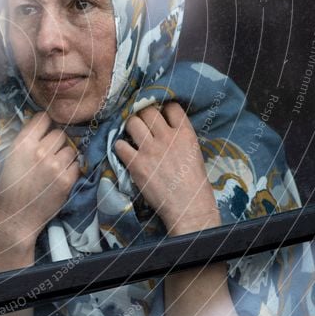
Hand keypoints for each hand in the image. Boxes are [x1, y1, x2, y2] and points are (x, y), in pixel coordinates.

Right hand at [0, 112, 80, 248]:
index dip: (45, 124)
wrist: (16, 216)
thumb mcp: (11, 157)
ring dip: (65, 156)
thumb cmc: (10, 186)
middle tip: (49, 154)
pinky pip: (77, 164)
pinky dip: (70, 169)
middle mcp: (40, 151)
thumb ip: (27, 140)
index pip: (43, 118)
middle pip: (59, 133)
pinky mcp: (67, 180)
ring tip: (54, 167)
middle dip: (56, 142)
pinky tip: (60, 177)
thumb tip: (44, 125)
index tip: (45, 131)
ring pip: (70, 149)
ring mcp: (55, 166)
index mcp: (23, 143)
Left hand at [114, 102, 219, 235]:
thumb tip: (165, 126)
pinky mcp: (136, 164)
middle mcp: (167, 137)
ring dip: (129, 127)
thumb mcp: (194, 153)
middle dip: (142, 114)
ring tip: (131, 135)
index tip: (159, 114)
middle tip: (141, 123)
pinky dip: (120, 147)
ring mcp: (150, 150)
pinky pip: (120, 145)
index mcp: (185, 134)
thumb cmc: (194, 183)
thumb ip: (180, 137)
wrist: (189, 208)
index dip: (163, 108)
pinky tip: (125, 152)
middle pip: (148, 111)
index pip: (171, 107)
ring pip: (132, 122)